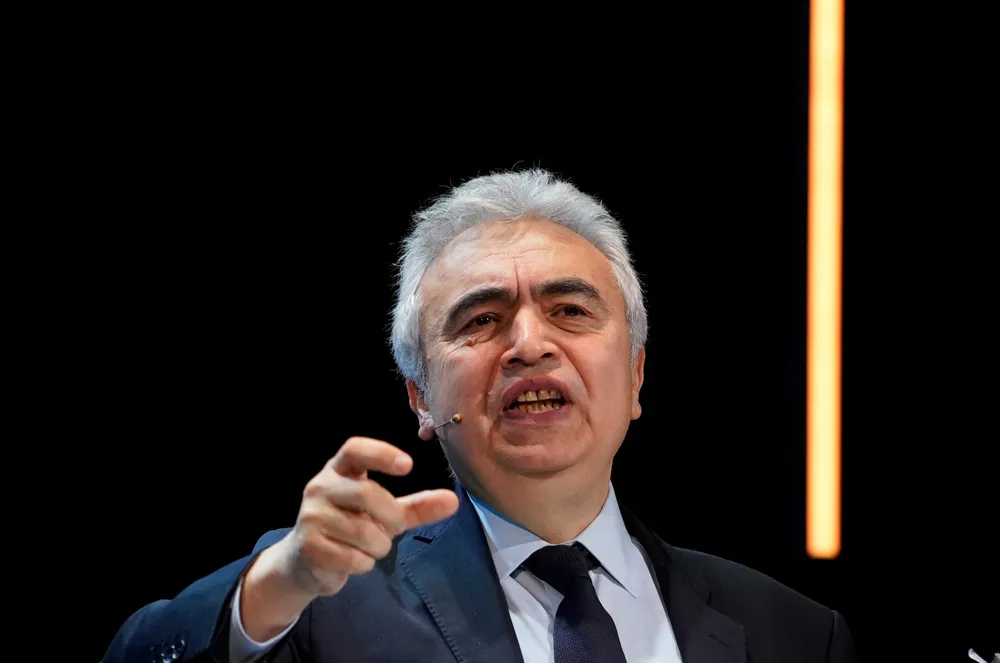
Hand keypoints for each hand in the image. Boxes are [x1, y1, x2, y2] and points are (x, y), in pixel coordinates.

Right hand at [271, 437, 459, 598]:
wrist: (306, 562)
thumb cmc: (350, 527)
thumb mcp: (384, 513)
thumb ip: (417, 506)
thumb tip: (453, 501)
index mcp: (339, 470)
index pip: (355, 449)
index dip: (381, 454)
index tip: (408, 465)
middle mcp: (320, 487)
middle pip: (368, 494)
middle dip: (391, 517)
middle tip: (392, 528)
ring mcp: (310, 516)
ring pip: (364, 532)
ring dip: (378, 546)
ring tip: (366, 546)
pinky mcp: (308, 546)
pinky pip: (353, 558)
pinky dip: (363, 564)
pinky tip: (351, 560)